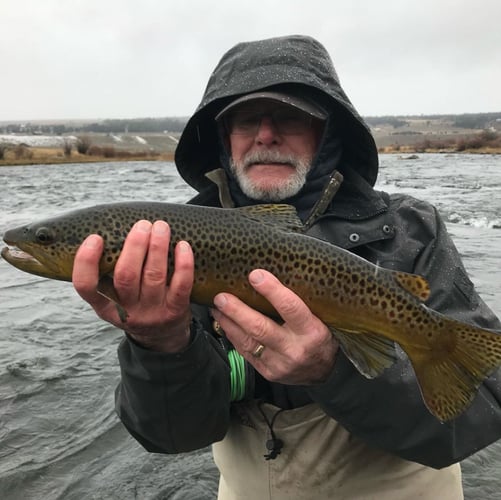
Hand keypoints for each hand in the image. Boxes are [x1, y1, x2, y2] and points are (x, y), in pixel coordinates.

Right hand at [72, 220, 194, 351]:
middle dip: (135, 246)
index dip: (86, 261)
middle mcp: (126, 311)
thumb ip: (109, 272)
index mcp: (104, 305)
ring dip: (157, 247)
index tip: (95, 238)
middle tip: (142, 225)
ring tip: (161, 227)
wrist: (162, 336)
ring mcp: (152, 313)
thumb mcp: (115, 297)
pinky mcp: (175, 311)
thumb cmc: (136, 302)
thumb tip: (112, 228)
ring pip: (154, 276)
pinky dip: (183, 263)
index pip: (86, 286)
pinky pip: (181, 285)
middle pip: (126, 276)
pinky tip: (183, 246)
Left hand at [211, 269, 337, 384]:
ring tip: (216, 306)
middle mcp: (295, 349)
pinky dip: (232, 334)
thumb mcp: (321, 317)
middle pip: (261, 328)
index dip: (272, 290)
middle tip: (221, 296)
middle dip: (238, 310)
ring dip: (228, 321)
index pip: (291, 307)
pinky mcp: (267, 372)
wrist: (322, 372)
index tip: (255, 275)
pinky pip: (245, 351)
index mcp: (312, 331)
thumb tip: (271, 273)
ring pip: (248, 341)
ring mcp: (279, 363)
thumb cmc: (320, 336)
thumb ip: (300, 300)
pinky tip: (223, 321)